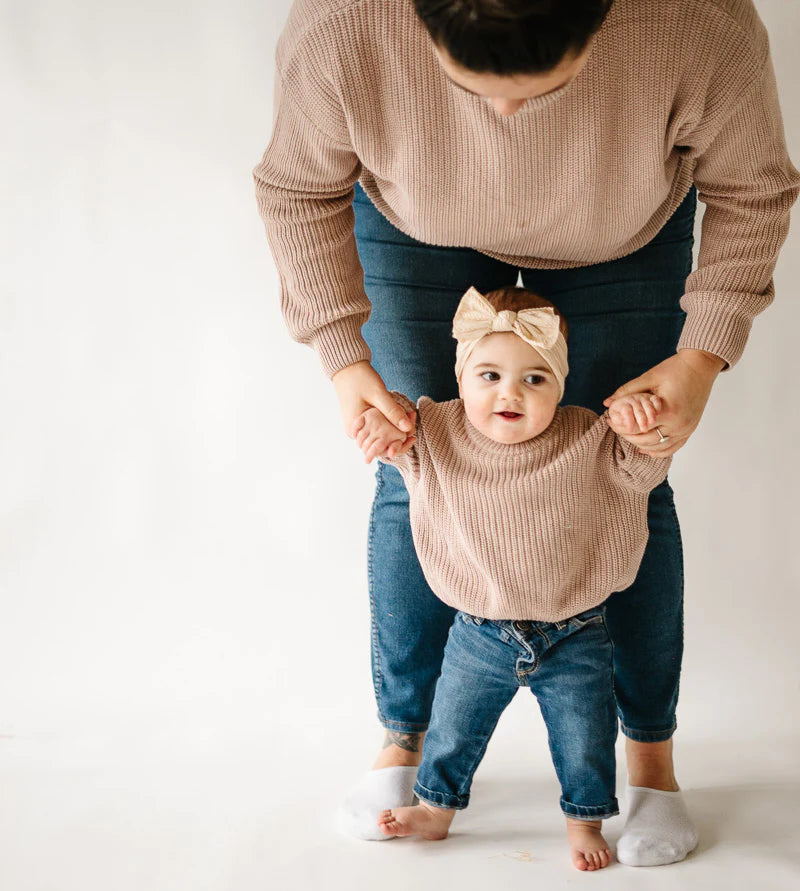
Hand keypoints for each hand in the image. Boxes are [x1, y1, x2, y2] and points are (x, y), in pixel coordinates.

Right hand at [331, 360, 416, 458]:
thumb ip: (393, 411)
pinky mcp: (360, 421)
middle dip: (399, 435)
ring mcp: (356, 427)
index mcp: (355, 429)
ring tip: (410, 415)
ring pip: (379, 435)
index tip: (413, 434)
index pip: (380, 447)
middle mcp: (354, 432)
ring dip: (395, 428)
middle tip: (413, 418)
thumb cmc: (360, 378)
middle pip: (380, 443)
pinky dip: (388, 423)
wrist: (347, 367)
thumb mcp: (379, 394)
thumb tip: (409, 428)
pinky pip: (376, 428)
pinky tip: (399, 415)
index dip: (398, 444)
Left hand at [601, 349, 724, 455]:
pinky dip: (658, 450)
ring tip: (628, 434)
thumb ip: (627, 391)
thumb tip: (607, 402)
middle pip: (647, 441)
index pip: (638, 428)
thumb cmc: (675, 369)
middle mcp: (680, 424)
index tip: (610, 421)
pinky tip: (645, 448)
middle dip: (628, 436)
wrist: (701, 365)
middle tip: (616, 428)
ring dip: (641, 444)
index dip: (621, 426)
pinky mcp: (690, 429)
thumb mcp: (649, 378)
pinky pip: (673, 447)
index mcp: (669, 411)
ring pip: (658, 448)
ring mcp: (687, 429)